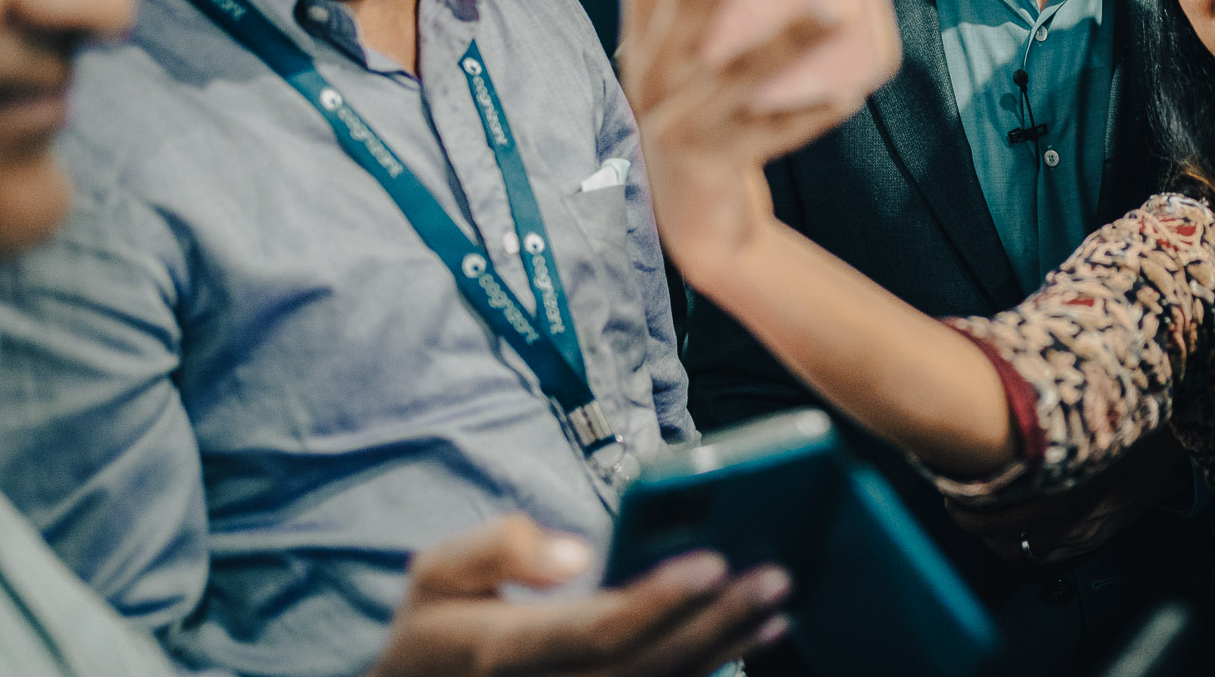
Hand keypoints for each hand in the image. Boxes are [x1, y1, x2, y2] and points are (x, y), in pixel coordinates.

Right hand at [368, 515, 789, 676]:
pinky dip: (710, 668)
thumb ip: (499, 549)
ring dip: (727, 647)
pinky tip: (753, 637)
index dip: (659, 600)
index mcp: (505, 653)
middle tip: (775, 577)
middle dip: (716, 622)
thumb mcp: (437, 573)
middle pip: (649, 663)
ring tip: (778, 603)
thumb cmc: (436, 630)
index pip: (599, 630)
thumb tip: (576, 549)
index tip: (712, 560)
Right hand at [619, 0, 861, 291]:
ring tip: (842, 5)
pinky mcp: (712, 163)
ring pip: (741, 71)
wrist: (695, 229)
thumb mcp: (687, 70)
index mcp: (643, 46)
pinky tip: (850, 91)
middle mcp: (652, 79)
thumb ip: (706, 18)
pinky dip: (811, 112)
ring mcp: (679, 123)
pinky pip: (772, 132)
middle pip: (689, 7)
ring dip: (793, 36)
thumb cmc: (700, 126)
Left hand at [945, 430, 1185, 564]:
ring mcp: (1082, 531)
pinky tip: (1015, 526)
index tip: (948, 479)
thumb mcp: (1074, 407)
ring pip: (1019, 551)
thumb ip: (1030, 415)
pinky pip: (1048, 555)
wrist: (1172, 438)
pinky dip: (1025, 545)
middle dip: (971, 518)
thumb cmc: (1122, 414)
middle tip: (956, 497)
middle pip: (998, 535)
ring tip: (978, 513)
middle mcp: (1068, 512)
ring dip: (994, 536)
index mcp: (1059, 477)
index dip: (965, 498)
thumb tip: (981, 402)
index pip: (993, 507)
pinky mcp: (1094, 539)